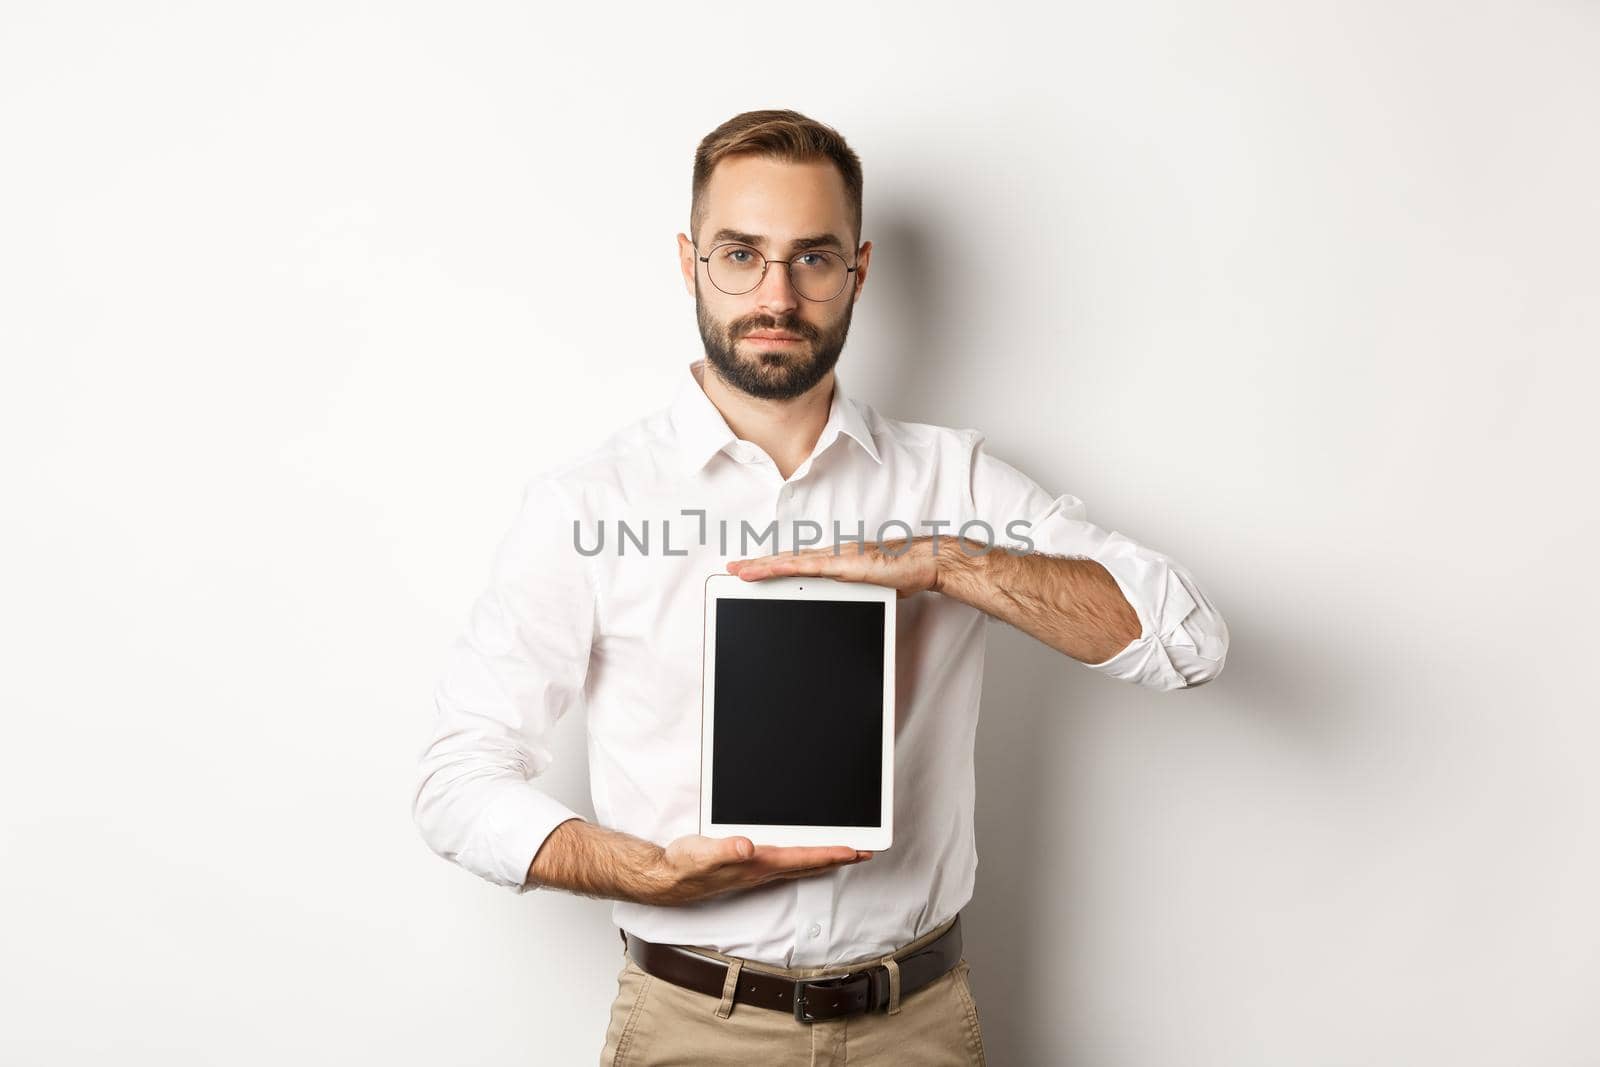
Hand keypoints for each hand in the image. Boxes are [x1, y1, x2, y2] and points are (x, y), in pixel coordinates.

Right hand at [649, 834, 872, 905]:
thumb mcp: (701, 853)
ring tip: (846, 853)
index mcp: (758, 864)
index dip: (831, 853)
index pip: (803, 857)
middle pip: (810, 864)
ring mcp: (757, 872)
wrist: (667, 879)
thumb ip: (724, 850)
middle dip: (839, 858)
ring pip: (801, 865)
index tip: (856, 850)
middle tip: (866, 853)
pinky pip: (787, 864)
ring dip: (825, 859)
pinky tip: (806, 855)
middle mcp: (762, 870)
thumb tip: (746, 847)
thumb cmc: (684, 865)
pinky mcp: (749, 868)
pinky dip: (805, 859)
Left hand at [727, 536, 940, 599]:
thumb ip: (853, 590)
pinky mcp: (841, 565)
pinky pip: (806, 568)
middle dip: (758, 565)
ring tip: (739, 571)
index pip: (797, 563)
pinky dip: (784, 569)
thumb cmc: (901, 573)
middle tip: (733, 568)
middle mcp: (831, 555)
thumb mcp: (869, 585)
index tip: (753, 570)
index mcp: (836, 560)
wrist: (921, 562)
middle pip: (786, 560)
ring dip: (763, 566)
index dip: (773, 566)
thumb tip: (847, 598)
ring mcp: (834, 558)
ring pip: (789, 562)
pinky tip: (769, 571)